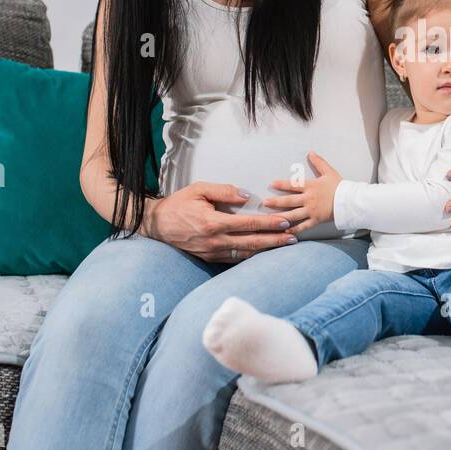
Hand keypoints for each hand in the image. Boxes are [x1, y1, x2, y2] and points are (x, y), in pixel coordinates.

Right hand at [143, 180, 296, 263]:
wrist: (157, 224)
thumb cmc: (179, 204)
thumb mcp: (199, 189)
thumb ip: (224, 191)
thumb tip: (246, 196)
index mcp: (213, 223)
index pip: (248, 224)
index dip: (269, 224)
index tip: (285, 222)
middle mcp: (214, 241)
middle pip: (252, 243)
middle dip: (275, 240)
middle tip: (293, 238)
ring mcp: (212, 252)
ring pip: (245, 254)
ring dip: (266, 250)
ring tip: (284, 245)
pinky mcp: (209, 258)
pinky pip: (235, 259)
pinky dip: (251, 256)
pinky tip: (263, 252)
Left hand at [263, 151, 341, 234]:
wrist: (350, 201)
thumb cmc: (340, 186)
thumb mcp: (329, 172)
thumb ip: (319, 162)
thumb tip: (310, 152)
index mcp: (311, 187)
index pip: (293, 185)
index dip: (281, 184)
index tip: (271, 184)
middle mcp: (309, 199)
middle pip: (289, 201)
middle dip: (276, 202)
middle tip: (264, 202)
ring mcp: (312, 211)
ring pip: (293, 215)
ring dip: (281, 216)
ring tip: (270, 218)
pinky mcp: (316, 220)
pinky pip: (303, 226)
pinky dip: (294, 229)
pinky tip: (285, 230)